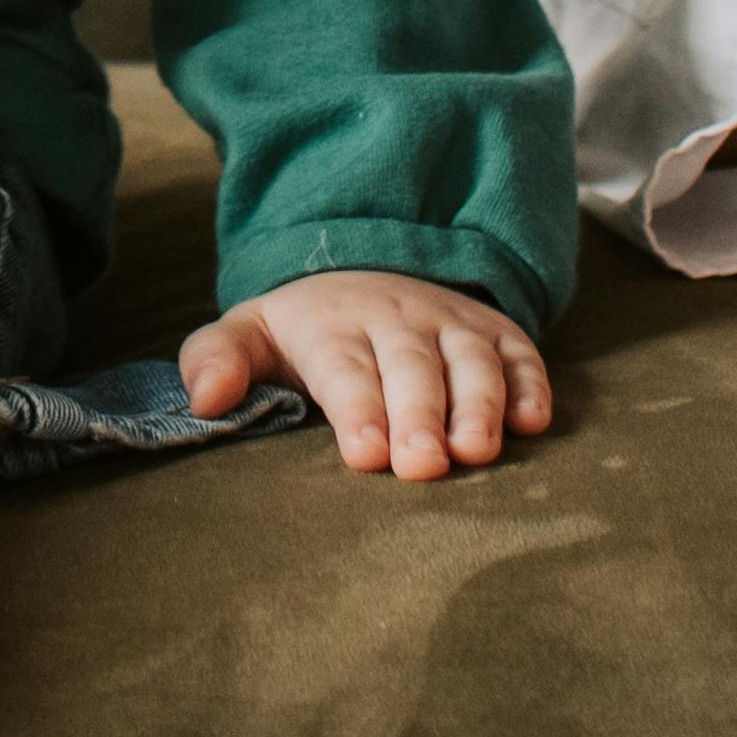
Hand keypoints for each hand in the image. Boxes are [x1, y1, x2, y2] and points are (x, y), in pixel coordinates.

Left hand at [180, 270, 552, 484]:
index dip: (358, 410)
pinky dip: (531, 384)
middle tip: (424, 465)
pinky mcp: (497, 334)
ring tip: (478, 451)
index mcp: (334, 326)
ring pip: (473, 360)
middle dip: (420, 415)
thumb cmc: (305, 330)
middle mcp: (399, 320)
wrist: (365, 270)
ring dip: (479, 404)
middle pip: (413, 367)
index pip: (346, 369)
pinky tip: (534, 421)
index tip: (365, 454)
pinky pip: (522, 353)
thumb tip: (203, 399)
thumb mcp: (251, 334)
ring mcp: (453, 324)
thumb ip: (217, 360)